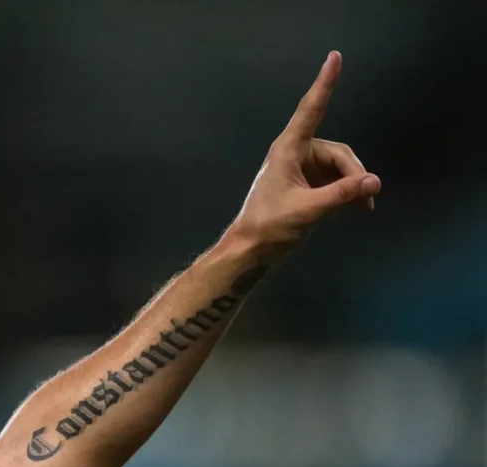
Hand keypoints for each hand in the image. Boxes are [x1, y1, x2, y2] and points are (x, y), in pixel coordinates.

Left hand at [227, 51, 380, 257]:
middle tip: (365, 200)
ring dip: (353, 186)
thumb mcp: (309, 210)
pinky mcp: (307, 183)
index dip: (324, 82)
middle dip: (354, 174)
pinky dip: (347, 192)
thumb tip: (374, 181)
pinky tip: (357, 208)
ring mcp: (302, 168)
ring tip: (362, 208)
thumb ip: (342, 194)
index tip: (334, 57)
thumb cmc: (269, 227)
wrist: (251, 249)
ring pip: (341, 167)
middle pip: (339, 153)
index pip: (311, 109)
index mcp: (288, 149)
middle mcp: (296, 152)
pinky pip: (336, 180)